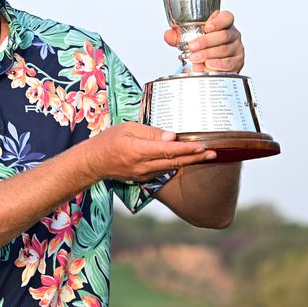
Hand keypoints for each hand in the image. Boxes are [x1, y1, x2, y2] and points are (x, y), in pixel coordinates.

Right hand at [82, 122, 216, 181]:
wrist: (94, 163)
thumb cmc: (108, 141)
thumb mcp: (127, 129)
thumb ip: (150, 132)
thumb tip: (171, 136)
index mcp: (138, 151)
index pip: (167, 150)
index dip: (186, 149)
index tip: (201, 146)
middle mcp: (143, 166)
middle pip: (174, 162)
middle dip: (196, 157)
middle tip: (214, 152)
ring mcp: (144, 174)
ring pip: (171, 167)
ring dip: (189, 162)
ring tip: (205, 155)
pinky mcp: (144, 178)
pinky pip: (163, 170)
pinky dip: (176, 164)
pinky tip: (186, 159)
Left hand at [163, 10, 244, 72]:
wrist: (209, 65)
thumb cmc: (202, 47)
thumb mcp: (188, 38)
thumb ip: (178, 35)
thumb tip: (169, 35)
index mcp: (223, 24)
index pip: (226, 17)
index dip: (218, 21)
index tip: (207, 27)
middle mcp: (232, 34)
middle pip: (223, 35)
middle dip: (206, 41)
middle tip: (193, 47)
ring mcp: (236, 48)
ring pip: (224, 49)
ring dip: (208, 54)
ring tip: (196, 58)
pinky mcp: (237, 62)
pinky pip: (229, 63)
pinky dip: (218, 64)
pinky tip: (208, 64)